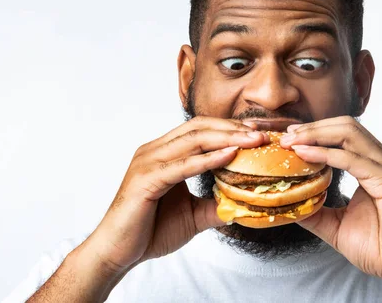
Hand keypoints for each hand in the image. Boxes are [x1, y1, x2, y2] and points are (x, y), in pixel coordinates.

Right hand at [84, 117, 268, 273]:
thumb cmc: (150, 231)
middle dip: (233, 129)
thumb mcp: (193, 215)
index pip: (201, 129)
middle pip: (200, 128)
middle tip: (262, 134)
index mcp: (163, 153)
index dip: (230, 128)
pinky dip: (208, 159)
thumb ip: (215, 205)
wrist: (118, 252)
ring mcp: (148, 162)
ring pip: (193, 140)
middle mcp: (154, 150)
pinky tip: (230, 155)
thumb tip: (243, 205)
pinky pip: (182, 165)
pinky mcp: (146, 179)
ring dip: (227, 138)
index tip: (258, 133)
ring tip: (254, 141)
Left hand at [280, 116, 381, 295]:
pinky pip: (353, 160)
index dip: (314, 132)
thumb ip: (314, 211)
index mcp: (372, 166)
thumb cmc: (381, 249)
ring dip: (316, 134)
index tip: (288, 138)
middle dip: (312, 128)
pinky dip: (326, 154)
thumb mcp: (336, 226)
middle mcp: (381, 162)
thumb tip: (287, 203)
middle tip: (285, 137)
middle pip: (345, 126)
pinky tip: (305, 155)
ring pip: (350, 134)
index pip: (342, 135)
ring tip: (292, 142)